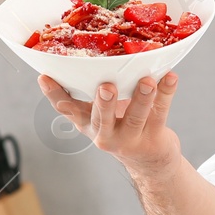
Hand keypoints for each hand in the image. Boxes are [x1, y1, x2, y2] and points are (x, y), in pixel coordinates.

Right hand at [37, 72, 181, 178]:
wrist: (150, 161)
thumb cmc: (122, 125)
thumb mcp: (101, 113)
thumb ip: (93, 90)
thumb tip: (85, 52)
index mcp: (88, 123)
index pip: (66, 109)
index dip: (53, 94)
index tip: (44, 76)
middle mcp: (105, 134)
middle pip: (102, 118)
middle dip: (104, 103)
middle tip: (106, 86)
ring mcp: (130, 138)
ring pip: (135, 116)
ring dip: (142, 97)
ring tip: (147, 81)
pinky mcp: (153, 138)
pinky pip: (160, 112)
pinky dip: (166, 93)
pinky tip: (170, 77)